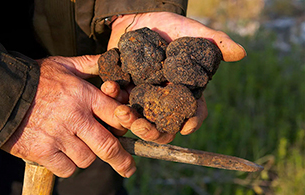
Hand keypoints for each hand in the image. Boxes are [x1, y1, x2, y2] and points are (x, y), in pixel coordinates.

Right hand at [1, 56, 135, 177]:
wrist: (0, 91)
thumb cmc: (35, 77)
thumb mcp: (64, 65)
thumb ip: (90, 64)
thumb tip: (111, 58)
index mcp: (85, 96)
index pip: (118, 116)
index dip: (128, 127)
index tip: (132, 137)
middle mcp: (75, 117)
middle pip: (108, 146)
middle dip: (122, 161)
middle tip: (128, 169)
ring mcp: (58, 136)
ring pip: (87, 159)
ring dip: (86, 156)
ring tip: (76, 145)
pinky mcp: (42, 151)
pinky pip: (66, 168)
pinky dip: (67, 165)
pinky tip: (61, 154)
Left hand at [102, 12, 245, 142]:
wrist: (140, 16)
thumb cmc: (170, 25)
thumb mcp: (192, 31)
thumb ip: (215, 42)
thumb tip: (242, 53)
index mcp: (183, 90)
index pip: (192, 112)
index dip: (192, 122)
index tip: (187, 127)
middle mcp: (163, 98)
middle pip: (161, 125)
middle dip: (152, 130)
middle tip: (143, 126)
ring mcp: (142, 95)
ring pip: (137, 117)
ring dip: (129, 119)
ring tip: (122, 111)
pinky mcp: (123, 87)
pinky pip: (116, 98)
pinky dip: (111, 95)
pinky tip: (108, 87)